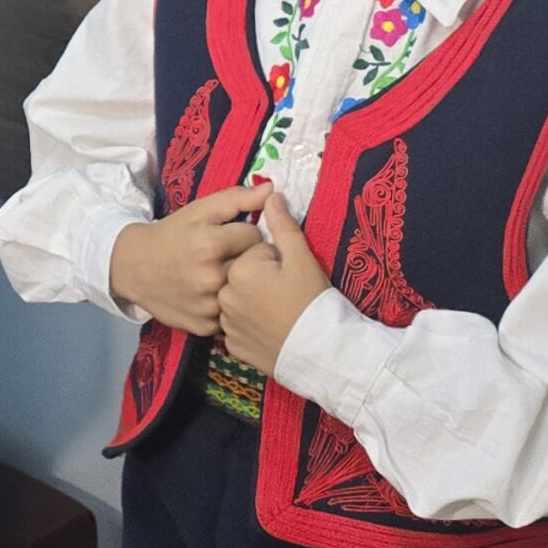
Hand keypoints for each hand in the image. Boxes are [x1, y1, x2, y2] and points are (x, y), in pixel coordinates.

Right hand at [107, 186, 271, 333]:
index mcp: (211, 245)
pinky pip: (231, 316)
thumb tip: (271, 189)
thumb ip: (237, 198)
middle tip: (225, 256)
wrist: (133, 267)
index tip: (229, 237)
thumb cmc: (171, 234)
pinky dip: (225, 307)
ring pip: (244, 292)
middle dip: (244, 259)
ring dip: (238, 284)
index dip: (244, 234)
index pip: (256, 237)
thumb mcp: (199, 210)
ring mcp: (208, 306)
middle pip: (254, 266)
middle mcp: (211, 278)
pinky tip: (210, 295)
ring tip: (219, 275)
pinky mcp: (203, 326)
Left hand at [213, 187, 333, 376]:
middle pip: (243, 275)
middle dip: (261, 279)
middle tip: (285, 294)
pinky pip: (238, 326)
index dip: (276, 261)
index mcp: (239, 270)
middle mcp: (224, 296)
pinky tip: (270, 329)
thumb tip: (271, 194)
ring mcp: (226, 323)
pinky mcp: (232, 345)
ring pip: (239, 300)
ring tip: (279, 311)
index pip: (255, 252)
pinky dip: (250, 325)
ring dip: (253, 301)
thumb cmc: (313, 301)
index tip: (289, 276)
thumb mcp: (301, 258)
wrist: (322, 353)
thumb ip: (283, 225)